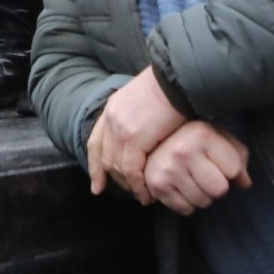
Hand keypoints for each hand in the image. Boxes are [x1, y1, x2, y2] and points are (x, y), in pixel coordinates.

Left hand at [84, 67, 184, 200]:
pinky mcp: (133, 138)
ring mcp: (120, 128)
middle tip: (130, 193)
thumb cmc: (172, 87)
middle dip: (115, 179)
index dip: (95, 166)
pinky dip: (139, 185)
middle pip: (106, 158)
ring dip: (130, 185)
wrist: (178, 77)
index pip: (96, 142)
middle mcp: (111, 118)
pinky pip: (132, 170)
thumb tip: (145, 133)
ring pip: (118, 167)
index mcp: (113, 107)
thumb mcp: (146, 99)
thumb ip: (139, 116)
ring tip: (143, 196)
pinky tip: (148, 193)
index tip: (96, 186)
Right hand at [141, 120, 251, 215]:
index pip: (233, 169)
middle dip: (217, 187)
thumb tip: (245, 183)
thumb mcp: (218, 137)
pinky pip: (186, 210)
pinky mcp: (158, 185)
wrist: (154, 141)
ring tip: (193, 180)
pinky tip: (182, 187)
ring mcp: (169, 169)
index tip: (220, 164)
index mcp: (203, 134)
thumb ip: (238, 156)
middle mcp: (184, 151)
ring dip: (202, 196)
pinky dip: (187, 203)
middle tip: (207, 175)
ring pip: (203, 202)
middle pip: (219, 190)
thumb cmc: (193, 140)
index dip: (231, 171)